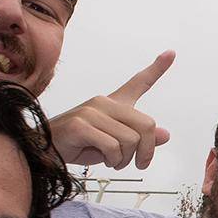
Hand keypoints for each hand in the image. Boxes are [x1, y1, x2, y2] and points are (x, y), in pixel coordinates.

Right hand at [49, 52, 173, 170]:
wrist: (46, 150)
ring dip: (126, 159)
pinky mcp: (81, 125)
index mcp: (113, 103)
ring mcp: (92, 112)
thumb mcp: (117, 145)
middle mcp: (104, 102)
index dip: (157, 69)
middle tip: (137, 164)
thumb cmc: (81, 145)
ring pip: (130, 140)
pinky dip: (114, 161)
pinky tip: (104, 161)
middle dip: (146, 151)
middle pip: (146, 125)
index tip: (171, 53)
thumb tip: (165, 134)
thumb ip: (140, 139)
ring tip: (113, 161)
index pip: (139, 83)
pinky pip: (114, 147)